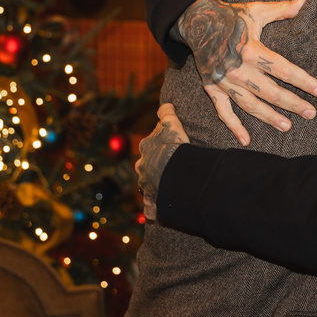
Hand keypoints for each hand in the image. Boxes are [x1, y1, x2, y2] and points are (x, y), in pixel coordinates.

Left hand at [135, 104, 189, 220]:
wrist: (174, 174)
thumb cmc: (173, 147)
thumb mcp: (170, 125)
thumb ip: (166, 114)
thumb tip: (166, 104)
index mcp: (146, 149)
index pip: (150, 144)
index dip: (158, 144)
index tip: (166, 145)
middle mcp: (142, 167)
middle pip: (145, 165)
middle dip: (152, 167)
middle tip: (164, 168)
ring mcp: (146, 186)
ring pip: (147, 186)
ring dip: (153, 187)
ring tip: (163, 188)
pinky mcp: (152, 202)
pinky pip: (151, 207)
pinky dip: (153, 210)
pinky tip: (157, 212)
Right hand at [177, 0, 316, 145]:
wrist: (196, 21)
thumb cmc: (232, 16)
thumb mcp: (256, 10)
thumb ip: (282, 9)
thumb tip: (304, 0)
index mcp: (251, 49)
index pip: (284, 70)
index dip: (304, 81)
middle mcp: (237, 68)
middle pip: (271, 91)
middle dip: (293, 103)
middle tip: (312, 113)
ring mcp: (224, 81)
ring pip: (250, 105)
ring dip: (269, 117)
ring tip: (288, 126)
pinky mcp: (212, 88)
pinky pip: (223, 111)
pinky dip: (233, 127)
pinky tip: (246, 140)